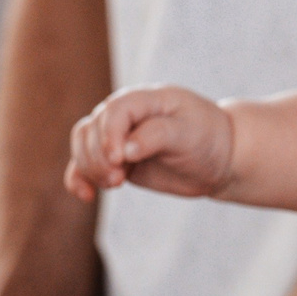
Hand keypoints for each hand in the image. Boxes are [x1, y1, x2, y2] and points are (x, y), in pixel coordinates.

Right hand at [65, 85, 235, 200]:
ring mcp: (117, 137)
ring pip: (83, 146)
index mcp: (143, 99)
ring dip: (90, 168)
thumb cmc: (207, 138)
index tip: (120, 160)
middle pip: (91, 130)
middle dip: (99, 157)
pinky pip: (84, 166)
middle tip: (119, 180)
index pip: (113, 112)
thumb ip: (156, 136)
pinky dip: (79, 180)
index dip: (109, 136)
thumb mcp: (189, 133)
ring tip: (115, 184)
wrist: (217, 158)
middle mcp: (124, 115)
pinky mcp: (115, 161)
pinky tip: (86, 196)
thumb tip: (124, 151)